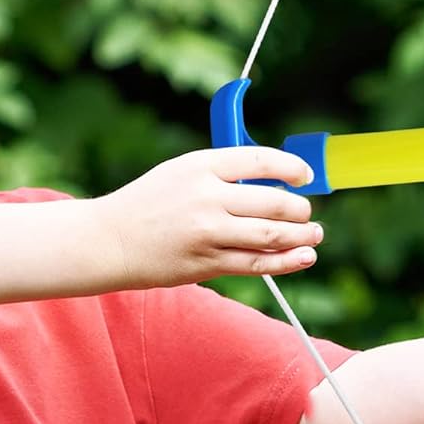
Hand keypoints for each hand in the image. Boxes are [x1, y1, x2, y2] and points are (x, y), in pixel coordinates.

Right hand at [92, 147, 321, 286]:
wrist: (109, 241)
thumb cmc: (149, 203)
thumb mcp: (181, 171)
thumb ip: (223, 173)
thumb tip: (275, 182)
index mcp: (201, 165)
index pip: (261, 160)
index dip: (292, 169)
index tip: (305, 177)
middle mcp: (207, 197)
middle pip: (275, 202)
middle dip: (301, 209)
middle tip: (307, 213)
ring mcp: (208, 232)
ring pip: (272, 235)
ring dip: (303, 236)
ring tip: (314, 235)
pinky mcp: (207, 263)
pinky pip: (258, 263)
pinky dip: (287, 261)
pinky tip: (304, 257)